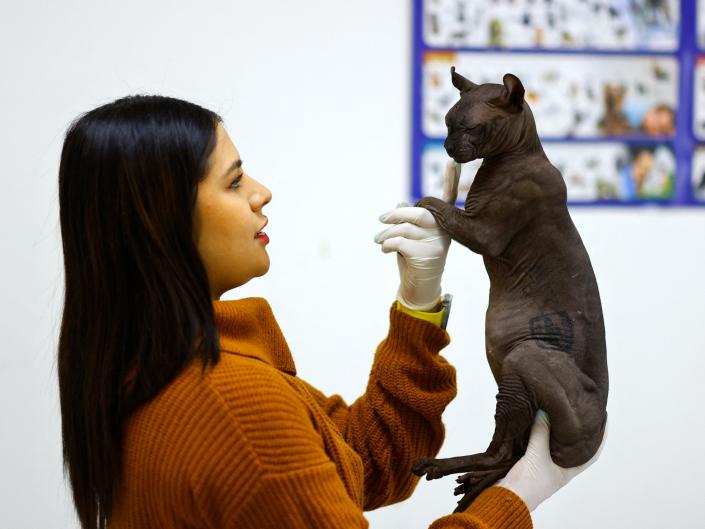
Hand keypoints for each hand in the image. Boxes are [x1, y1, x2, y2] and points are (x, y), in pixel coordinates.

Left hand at [374, 160, 459, 310]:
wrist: (419, 287)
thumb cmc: (414, 257)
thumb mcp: (412, 235)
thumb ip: (409, 219)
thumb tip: (400, 204)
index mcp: (444, 221)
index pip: (449, 197)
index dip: (451, 179)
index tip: (452, 160)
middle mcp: (445, 230)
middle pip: (419, 212)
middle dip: (397, 215)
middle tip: (381, 219)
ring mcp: (438, 242)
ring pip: (406, 228)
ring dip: (387, 233)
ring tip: (378, 240)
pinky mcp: (429, 256)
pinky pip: (401, 242)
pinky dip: (388, 244)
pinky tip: (385, 249)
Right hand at [496, 410, 607, 511]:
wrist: (507, 496)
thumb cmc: (528, 484)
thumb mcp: (538, 454)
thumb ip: (541, 432)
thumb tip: (544, 412)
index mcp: (568, 470)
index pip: (592, 453)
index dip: (599, 437)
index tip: (603, 420)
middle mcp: (559, 466)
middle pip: (572, 445)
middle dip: (575, 430)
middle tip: (577, 411)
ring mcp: (545, 464)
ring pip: (554, 443)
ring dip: (554, 430)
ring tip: (556, 412)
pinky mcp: (530, 461)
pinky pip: (538, 442)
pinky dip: (539, 432)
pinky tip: (536, 422)